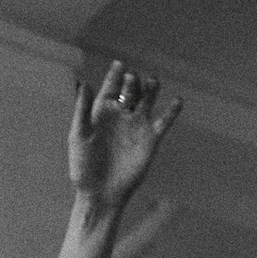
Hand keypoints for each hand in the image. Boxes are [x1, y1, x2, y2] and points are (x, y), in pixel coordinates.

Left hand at [70, 58, 180, 214]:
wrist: (101, 193)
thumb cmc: (83, 167)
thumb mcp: (79, 135)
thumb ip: (82, 110)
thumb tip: (82, 82)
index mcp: (102, 110)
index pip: (111, 86)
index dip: (115, 74)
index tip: (119, 64)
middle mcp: (121, 114)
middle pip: (130, 90)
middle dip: (132, 82)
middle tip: (131, 79)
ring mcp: (137, 125)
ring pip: (148, 100)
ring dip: (151, 89)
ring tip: (152, 82)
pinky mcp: (151, 139)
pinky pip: (164, 121)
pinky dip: (172, 111)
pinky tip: (177, 101)